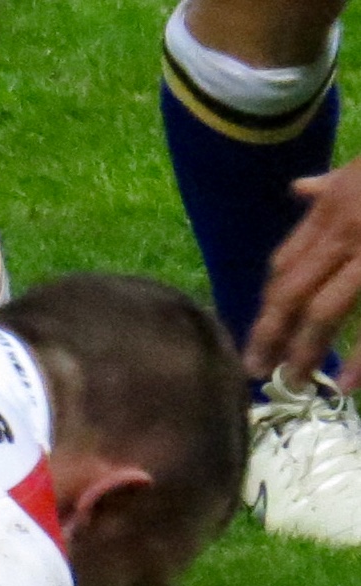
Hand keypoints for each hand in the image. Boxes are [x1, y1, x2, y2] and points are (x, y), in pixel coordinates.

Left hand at [247, 158, 360, 390]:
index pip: (285, 263)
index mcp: (335, 207)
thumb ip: (333, 183)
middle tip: (255, 371)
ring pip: (327, 309)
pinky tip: (350, 382)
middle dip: (270, 335)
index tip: (257, 334)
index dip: (268, 303)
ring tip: (297, 382)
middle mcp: (348, 230)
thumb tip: (300, 188)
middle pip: (293, 292)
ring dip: (307, 350)